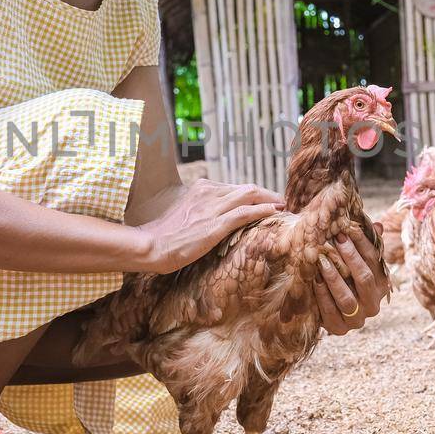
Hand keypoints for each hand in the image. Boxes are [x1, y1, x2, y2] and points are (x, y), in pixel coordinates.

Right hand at [137, 178, 283, 273]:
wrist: (151, 245)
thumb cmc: (164, 236)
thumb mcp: (185, 215)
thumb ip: (201, 211)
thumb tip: (214, 218)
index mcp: (201, 189)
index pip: (235, 188)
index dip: (253, 194)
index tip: (266, 200)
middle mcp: (208, 193)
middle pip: (247, 188)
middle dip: (267, 194)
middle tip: (281, 202)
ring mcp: (212, 208)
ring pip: (249, 196)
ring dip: (270, 201)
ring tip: (283, 207)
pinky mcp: (214, 225)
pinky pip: (244, 213)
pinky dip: (262, 211)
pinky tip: (275, 213)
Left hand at [314, 222, 387, 335]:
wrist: (330, 311)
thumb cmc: (344, 279)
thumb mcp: (355, 263)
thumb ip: (364, 246)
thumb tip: (378, 226)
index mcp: (381, 286)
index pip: (375, 261)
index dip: (362, 244)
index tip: (348, 228)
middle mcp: (373, 305)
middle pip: (365, 279)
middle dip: (350, 257)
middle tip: (335, 239)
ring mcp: (357, 320)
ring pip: (347, 298)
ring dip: (334, 277)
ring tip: (321, 259)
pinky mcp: (339, 329)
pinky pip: (329, 312)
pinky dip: (321, 294)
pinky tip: (313, 278)